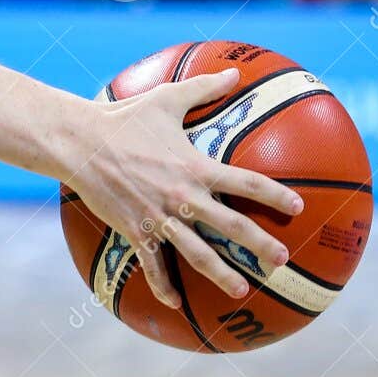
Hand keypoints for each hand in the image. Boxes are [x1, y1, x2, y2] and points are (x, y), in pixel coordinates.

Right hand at [64, 70, 303, 308]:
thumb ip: (205, 88)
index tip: (297, 208)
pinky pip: (152, 265)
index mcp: (195, 166)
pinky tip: (175, 304)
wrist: (80, 143)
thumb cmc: (124, 118)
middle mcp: (183, 196)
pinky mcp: (135, 230)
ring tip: (241, 292)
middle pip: (231, 226)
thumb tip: (235, 72)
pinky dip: (163, 286)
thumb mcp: (167, 98)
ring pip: (197, 253)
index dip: (274, 195)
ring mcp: (159, 217)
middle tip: (282, 261)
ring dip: (221, 275)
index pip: (245, 181)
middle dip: (260, 245)